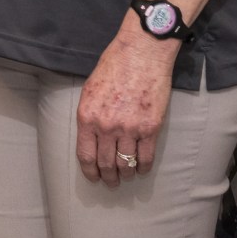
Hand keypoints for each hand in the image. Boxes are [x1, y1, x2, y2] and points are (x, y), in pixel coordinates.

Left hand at [76, 21, 176, 184]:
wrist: (141, 54)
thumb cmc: (113, 67)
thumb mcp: (90, 90)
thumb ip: (90, 115)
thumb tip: (91, 136)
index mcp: (87, 116)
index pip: (85, 155)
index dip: (89, 171)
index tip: (93, 178)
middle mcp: (107, 126)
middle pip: (106, 163)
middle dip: (108, 177)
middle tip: (111, 183)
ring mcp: (130, 128)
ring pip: (126, 164)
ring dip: (125, 175)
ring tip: (126, 178)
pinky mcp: (151, 128)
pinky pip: (146, 157)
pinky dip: (143, 167)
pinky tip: (141, 169)